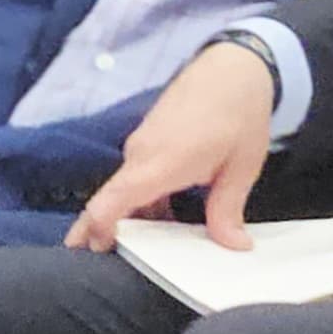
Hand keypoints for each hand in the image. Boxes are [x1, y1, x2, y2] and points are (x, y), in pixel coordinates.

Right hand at [66, 43, 278, 251]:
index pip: (109, 203)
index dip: (94, 230)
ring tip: (152, 250)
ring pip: (129, 191)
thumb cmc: (240, 114)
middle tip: (121, 266)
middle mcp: (140, 155)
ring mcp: (141, 146)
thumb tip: (233, 246)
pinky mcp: (149, 140)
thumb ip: (228, 210)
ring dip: (136, 217)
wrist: (235, 67)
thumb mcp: (241, 167)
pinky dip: (145, 199)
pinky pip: (138, 177)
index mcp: (158, 164)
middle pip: (114, 202)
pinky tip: (166, 218)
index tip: (91, 253)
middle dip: (113, 233)